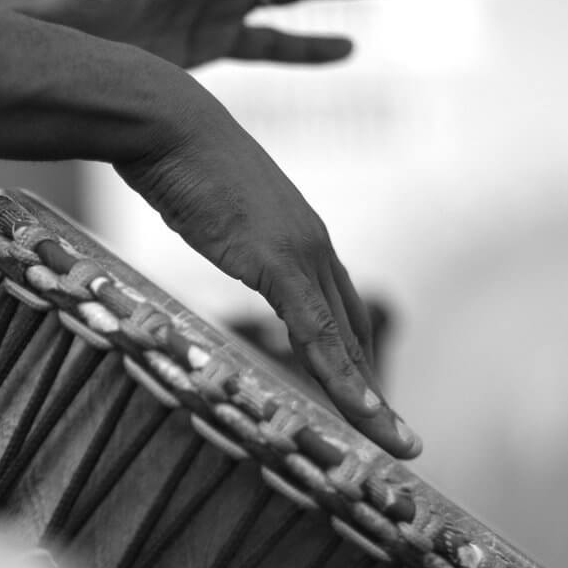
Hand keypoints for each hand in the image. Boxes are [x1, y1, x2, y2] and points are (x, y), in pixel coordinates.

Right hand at [114, 116, 418, 457]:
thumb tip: (200, 223)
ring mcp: (301, 253)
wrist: (165, 119)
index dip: (352, 357)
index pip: (334, 309)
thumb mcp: (202, 205)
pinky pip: (318, 333)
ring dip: (372, 400)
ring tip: (400, 448)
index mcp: (296, 235)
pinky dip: (342, 376)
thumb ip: (217, 224)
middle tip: (402, 443)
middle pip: (352, 332)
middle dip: (375, 390)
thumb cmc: (170, 154)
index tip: (365, 399)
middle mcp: (312, 246)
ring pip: (345, 342)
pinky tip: (365, 414)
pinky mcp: (279, 262)